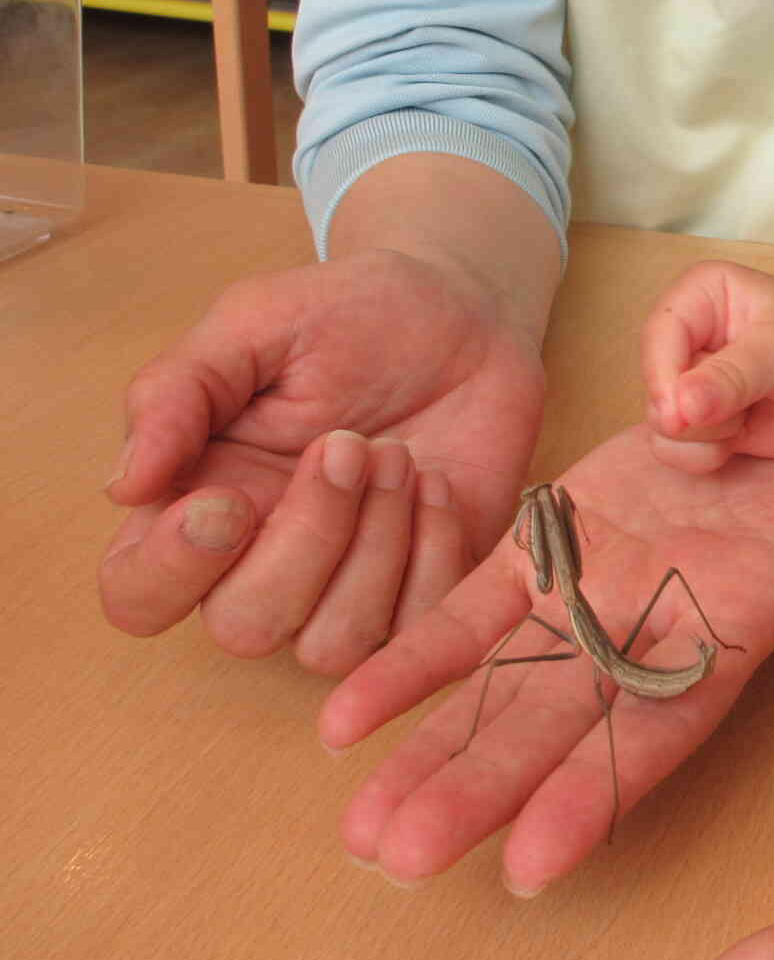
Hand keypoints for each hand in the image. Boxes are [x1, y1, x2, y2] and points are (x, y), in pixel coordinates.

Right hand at [101, 249, 546, 674]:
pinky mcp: (425, 590)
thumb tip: (123, 485)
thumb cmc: (350, 316)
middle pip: (245, 627)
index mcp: (197, 503)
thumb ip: (177, 392)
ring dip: (374, 546)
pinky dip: (431, 555)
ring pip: (330, 644)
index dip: (172, 568)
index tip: (229, 499)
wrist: (464, 314)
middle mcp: (262, 562)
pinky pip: (418, 628)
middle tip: (348, 443)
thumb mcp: (254, 323)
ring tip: (398, 454)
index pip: (138, 596)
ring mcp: (347, 587)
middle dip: (306, 537)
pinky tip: (437, 484)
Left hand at [317, 426, 773, 891]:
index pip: (653, 737)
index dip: (595, 798)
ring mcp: (587, 595)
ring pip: (496, 688)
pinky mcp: (547, 544)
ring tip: (360, 826)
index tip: (534, 866)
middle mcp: (642, 640)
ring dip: (429, 750)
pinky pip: (469, 609)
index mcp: (719, 645)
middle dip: (478, 794)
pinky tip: (347, 716)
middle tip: (401, 859)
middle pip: (551, 731)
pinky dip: (413, 660)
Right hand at [642, 260, 773, 471]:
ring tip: (745, 423)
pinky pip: (676, 449)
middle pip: (655, 384)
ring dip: (698, 438)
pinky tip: (739, 441)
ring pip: (661, 423)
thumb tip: (679, 408)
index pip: (659, 334)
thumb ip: (731, 378)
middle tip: (739, 415)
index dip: (664, 377)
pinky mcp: (706, 422)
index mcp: (702, 294)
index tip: (683, 412)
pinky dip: (702, 456)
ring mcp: (695, 382)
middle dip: (689, 413)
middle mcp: (689, 336)